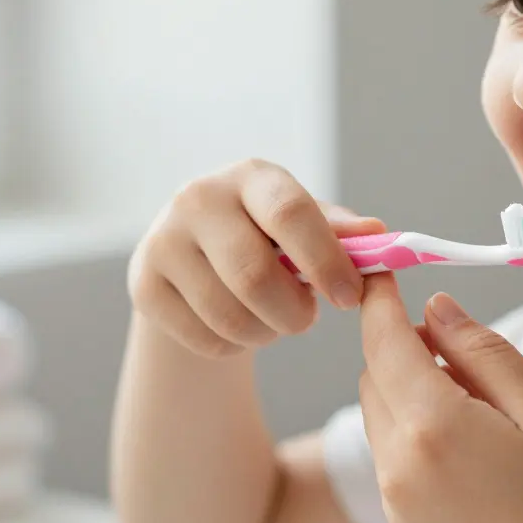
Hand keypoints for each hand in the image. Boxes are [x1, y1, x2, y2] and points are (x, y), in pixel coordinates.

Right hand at [128, 158, 385, 357]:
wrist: (196, 255)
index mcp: (250, 177)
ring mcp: (163, 241)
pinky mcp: (144, 284)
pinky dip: (234, 346)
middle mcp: (198, 199)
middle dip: (294, 312)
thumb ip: (340, 232)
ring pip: (230, 316)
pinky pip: (205, 338)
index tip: (349, 297)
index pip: (289, 213)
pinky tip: (238, 325)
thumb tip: (378, 235)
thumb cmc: (267, 236)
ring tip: (273, 319)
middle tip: (307, 318)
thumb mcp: (305, 225)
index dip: (325, 260)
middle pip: (254, 276)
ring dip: (266, 332)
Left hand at [357, 275, 522, 522]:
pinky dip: (417, 433)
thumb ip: (486, 353)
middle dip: (402, 347)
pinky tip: (474, 450)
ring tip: (482, 409)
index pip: (383, 340)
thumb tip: (438, 309)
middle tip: (463, 349)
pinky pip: (394, 458)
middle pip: (374, 377)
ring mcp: (396, 503)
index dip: (380, 298)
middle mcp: (398, 465)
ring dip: (410, 392)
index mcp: (433, 427)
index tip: (386, 271)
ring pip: (381, 417)